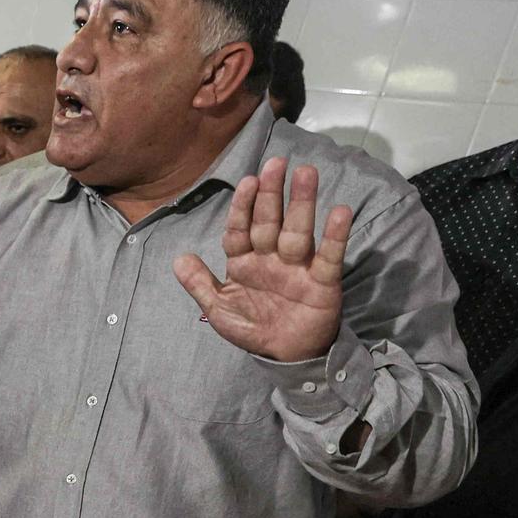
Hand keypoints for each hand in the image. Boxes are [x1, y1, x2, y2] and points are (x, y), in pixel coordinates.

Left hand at [175, 156, 352, 361]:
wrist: (285, 355)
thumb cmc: (253, 327)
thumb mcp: (219, 310)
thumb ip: (200, 284)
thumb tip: (178, 258)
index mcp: (244, 261)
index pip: (241, 228)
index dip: (243, 206)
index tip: (248, 181)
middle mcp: (271, 258)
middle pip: (269, 221)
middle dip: (272, 194)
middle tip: (277, 163)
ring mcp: (297, 267)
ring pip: (297, 231)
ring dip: (302, 203)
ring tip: (306, 173)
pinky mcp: (321, 281)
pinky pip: (328, 256)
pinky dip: (334, 236)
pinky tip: (339, 211)